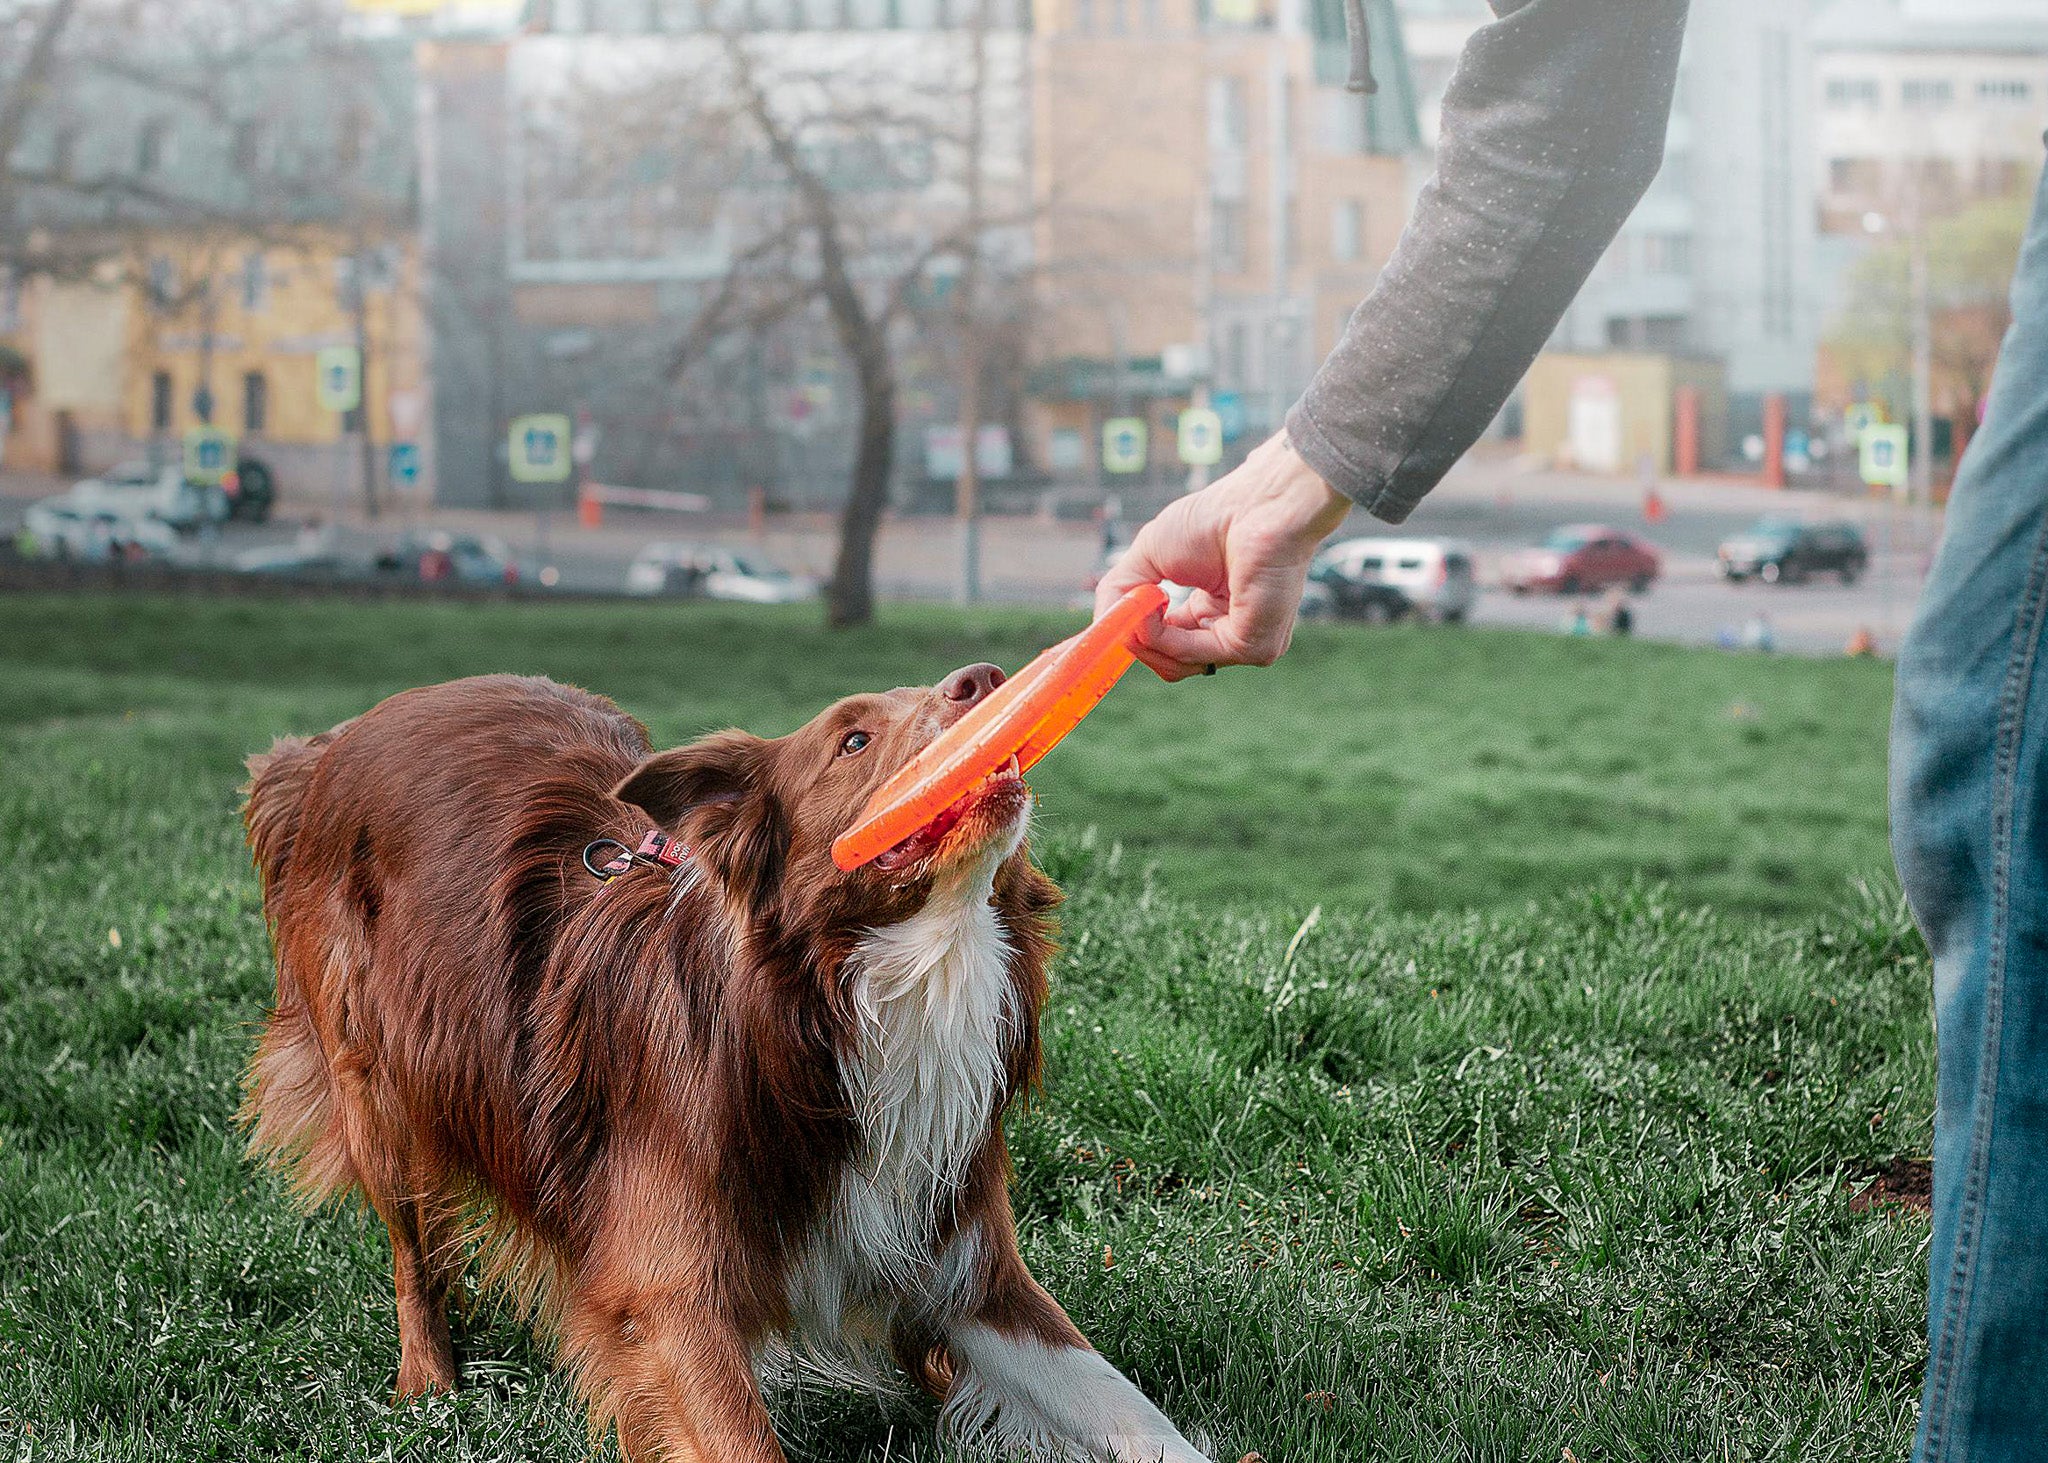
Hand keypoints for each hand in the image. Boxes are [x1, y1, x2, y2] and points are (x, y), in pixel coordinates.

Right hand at [1094, 432, 1351, 680]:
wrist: (1259, 504)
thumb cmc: (1215, 518)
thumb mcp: (1148, 555)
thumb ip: (1118, 594)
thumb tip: (1101, 629)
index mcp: (1211, 610)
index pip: (1168, 644)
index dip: (1137, 637)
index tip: (1112, 625)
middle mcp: (1229, 631)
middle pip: (1169, 664)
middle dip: (1138, 642)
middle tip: (1125, 613)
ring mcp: (1244, 643)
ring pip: (1175, 665)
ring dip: (1147, 636)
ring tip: (1144, 601)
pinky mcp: (1253, 647)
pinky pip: (1191, 655)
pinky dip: (1163, 635)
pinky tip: (1157, 604)